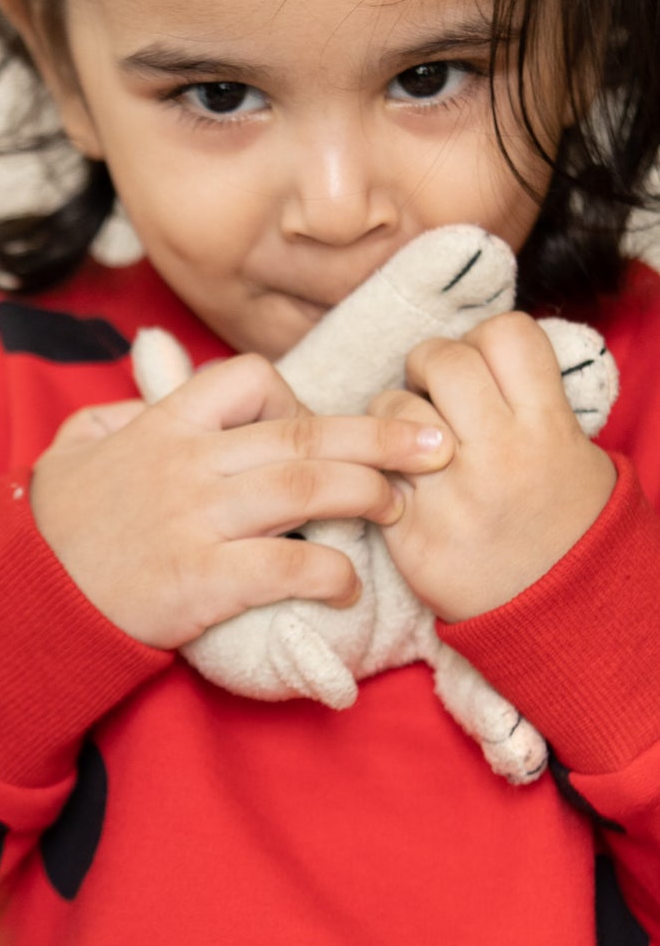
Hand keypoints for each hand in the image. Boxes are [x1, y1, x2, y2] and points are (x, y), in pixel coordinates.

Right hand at [29, 352, 453, 648]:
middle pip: (302, 433)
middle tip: (436, 443)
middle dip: (380, 434)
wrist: (27, 598)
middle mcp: (188, 465)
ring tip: (402, 507)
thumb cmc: (52, 527)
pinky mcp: (202, 581)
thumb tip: (153, 388)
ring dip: (367, 494)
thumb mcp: (76, 447)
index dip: (298, 397)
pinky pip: (285, 566)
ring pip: (305, 488)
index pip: (249, 381)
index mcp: (165, 428)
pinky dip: (329, 571)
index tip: (321, 424)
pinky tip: (348, 583)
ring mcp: (196, 521)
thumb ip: (121, 412)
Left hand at [368, 312, 615, 621]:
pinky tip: (396, 481)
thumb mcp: (574, 453)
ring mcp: (451, 494)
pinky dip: (375, 468)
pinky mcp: (411, 533)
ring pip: (393, 409)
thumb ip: (531, 401)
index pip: (506, 335)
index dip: (482, 340)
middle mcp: (501, 455)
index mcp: (548, 428)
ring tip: (410, 441)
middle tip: (433, 392)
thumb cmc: (563, 523)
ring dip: (392, 414)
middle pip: (443, 360)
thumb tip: (481, 354)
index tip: (478, 364)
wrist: (556, 611)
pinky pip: (371, 472)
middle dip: (429, 366)